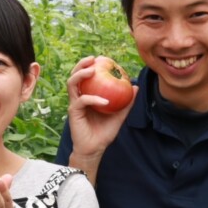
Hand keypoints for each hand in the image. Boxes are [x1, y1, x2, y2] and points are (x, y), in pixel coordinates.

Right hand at [66, 56, 136, 182]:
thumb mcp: (119, 116)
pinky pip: (82, 101)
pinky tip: (105, 101)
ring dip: (81, 74)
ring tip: (92, 70)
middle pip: (75, 75)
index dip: (90, 65)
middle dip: (81, 64)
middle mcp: (79, 97)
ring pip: (72, 84)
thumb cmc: (105, 132)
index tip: (101, 58)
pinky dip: (93, 99)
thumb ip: (127, 102)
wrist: (95, 149)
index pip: (86, 76)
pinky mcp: (74, 112)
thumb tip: (136, 87)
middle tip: (93, 59)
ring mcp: (75, 104)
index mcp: (88, 95)